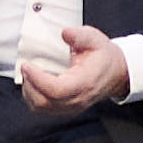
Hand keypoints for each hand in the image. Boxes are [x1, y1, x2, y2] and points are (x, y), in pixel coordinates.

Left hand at [16, 24, 132, 115]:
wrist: (116, 74)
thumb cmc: (104, 58)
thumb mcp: (96, 40)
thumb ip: (80, 35)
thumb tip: (65, 33)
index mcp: (85, 83)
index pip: (57, 90)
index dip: (38, 79)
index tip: (27, 65)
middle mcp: (78, 99)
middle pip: (45, 101)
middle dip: (30, 83)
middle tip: (26, 67)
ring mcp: (71, 107)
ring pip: (41, 107)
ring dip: (29, 91)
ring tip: (29, 74)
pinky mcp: (65, 109)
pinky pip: (42, 109)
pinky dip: (33, 96)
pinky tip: (34, 82)